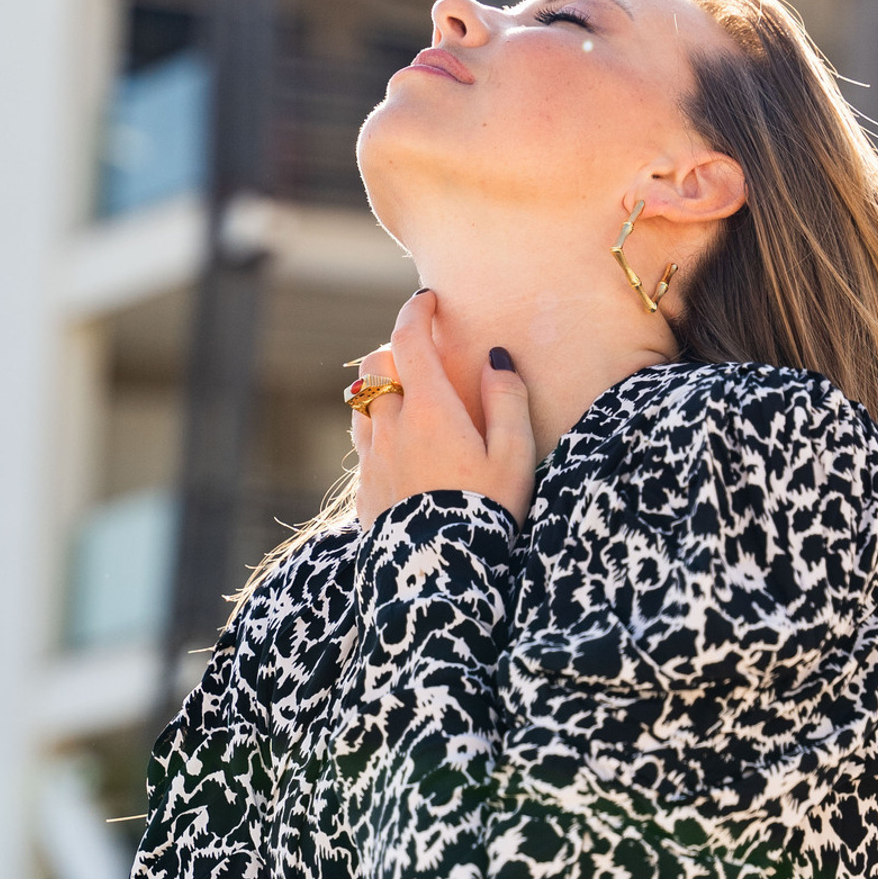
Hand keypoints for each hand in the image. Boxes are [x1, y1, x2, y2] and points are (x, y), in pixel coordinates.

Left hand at [351, 290, 535, 529]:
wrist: (440, 578)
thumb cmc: (486, 513)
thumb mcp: (514, 455)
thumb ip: (506, 400)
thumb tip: (495, 357)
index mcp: (429, 410)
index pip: (409, 340)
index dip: (416, 312)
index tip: (428, 300)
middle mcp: (391, 427)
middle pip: (375, 367)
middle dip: (394, 350)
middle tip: (424, 357)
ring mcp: (372, 459)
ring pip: (362, 404)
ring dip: (382, 391)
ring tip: (411, 401)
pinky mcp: (364, 490)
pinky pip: (364, 444)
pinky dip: (378, 431)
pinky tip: (402, 450)